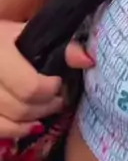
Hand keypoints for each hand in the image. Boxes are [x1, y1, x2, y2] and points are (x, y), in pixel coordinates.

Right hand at [0, 20, 92, 138]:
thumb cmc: (4, 34)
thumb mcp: (28, 30)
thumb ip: (61, 44)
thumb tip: (86, 61)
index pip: (28, 86)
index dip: (49, 89)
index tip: (57, 81)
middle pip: (19, 107)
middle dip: (45, 105)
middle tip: (59, 98)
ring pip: (5, 122)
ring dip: (32, 119)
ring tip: (48, 108)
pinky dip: (14, 130)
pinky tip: (30, 124)